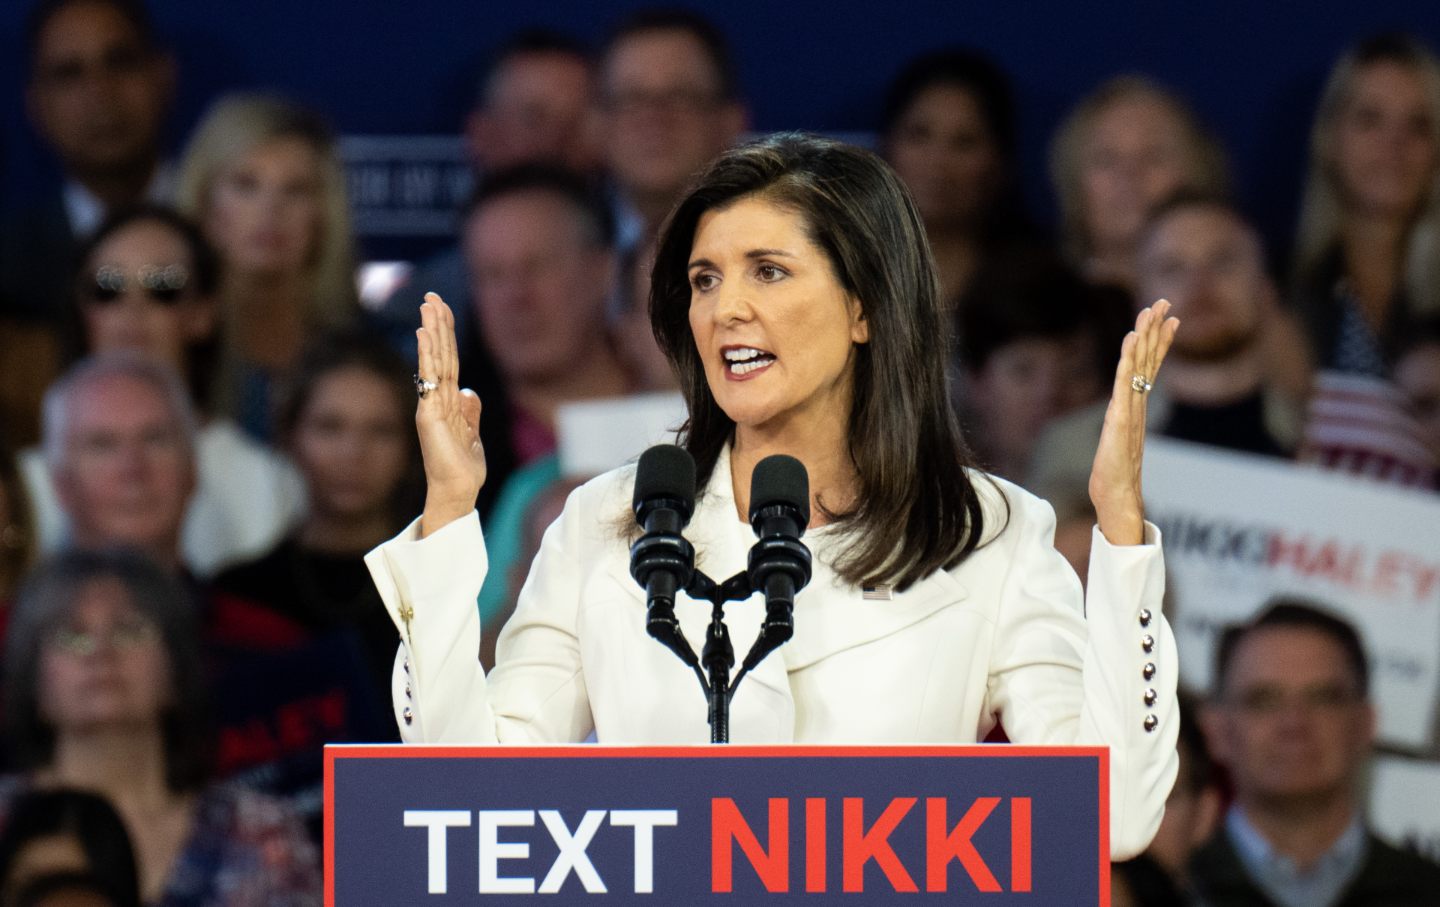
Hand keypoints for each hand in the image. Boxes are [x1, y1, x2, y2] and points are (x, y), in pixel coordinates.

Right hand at [415, 292, 485, 536]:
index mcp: (449, 402)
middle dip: (437, 324)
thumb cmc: (463, 468)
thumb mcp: (473, 434)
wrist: (458, 490)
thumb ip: (470, 413)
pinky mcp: (429, 412)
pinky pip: (430, 378)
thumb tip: (470, 392)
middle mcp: (437, 399)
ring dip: (432, 331)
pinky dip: (427, 354)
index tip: (442, 309)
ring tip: (428, 304)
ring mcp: (431, 404)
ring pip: (435, 360)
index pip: (449, 361)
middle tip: (431, 295)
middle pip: (439, 354)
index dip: (446, 336)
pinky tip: (425, 333)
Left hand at [1089, 299, 1178, 545]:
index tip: (1170, 317)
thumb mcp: (1118, 440)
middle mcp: (1137, 404)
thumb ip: (1123, 425)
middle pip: (1149, 359)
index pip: (1150, 366)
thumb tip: (1123, 413)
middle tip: (1165, 301)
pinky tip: (1132, 340)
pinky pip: (1125, 383)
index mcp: (1136, 406)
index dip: (1160, 341)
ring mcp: (1131, 410)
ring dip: (1145, 336)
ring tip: (1152, 310)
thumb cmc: (1115, 475)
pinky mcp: (1120, 419)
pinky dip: (1129, 360)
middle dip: (1157, 329)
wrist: (1117, 499)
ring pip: (1140, 366)